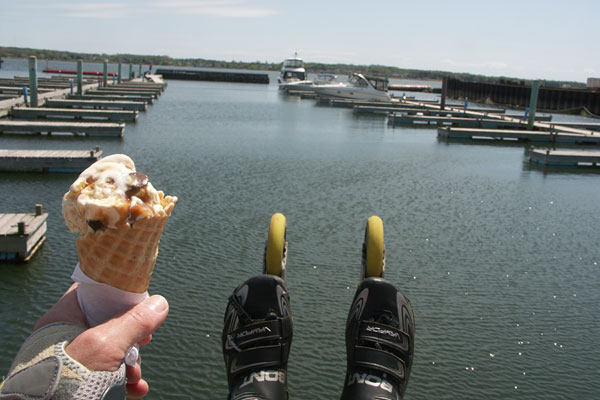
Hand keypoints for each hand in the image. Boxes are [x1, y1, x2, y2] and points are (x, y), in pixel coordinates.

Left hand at [34, 283, 168, 397]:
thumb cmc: (69, 380)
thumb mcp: (106, 346)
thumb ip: (134, 322)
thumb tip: (160, 303)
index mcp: (61, 320)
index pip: (92, 291)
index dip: (118, 292)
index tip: (140, 299)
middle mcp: (64, 338)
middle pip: (107, 323)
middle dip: (132, 335)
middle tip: (145, 341)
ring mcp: (71, 362)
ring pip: (110, 351)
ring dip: (130, 362)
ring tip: (135, 375)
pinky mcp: (78, 382)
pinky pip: (106, 375)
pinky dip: (124, 380)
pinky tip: (136, 387)